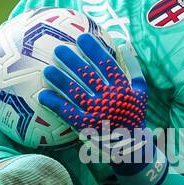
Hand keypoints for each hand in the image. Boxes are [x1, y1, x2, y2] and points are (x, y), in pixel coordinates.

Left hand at [39, 32, 157, 177]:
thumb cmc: (133, 113)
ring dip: (59, 80)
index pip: (107, 65)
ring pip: (75, 92)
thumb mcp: (140, 91)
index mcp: (122, 88)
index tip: (81, 38)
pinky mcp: (86, 126)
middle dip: (71, 61)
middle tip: (58, 49)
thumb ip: (133, 68)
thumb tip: (124, 43)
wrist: (131, 146)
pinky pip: (67, 112)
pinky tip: (43, 95)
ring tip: (47, 70)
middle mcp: (110, 99)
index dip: (94, 50)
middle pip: (87, 75)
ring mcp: (97, 113)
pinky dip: (54, 103)